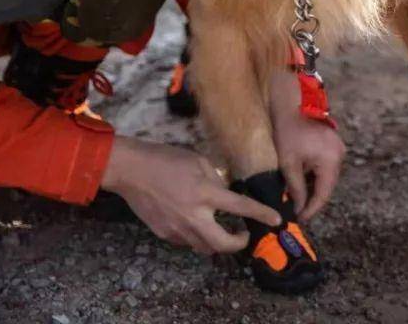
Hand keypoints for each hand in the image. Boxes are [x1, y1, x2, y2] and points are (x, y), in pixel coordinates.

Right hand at [100, 137, 280, 253]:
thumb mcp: (199, 162)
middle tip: (244, 234)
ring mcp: (177, 228)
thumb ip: (216, 180)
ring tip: (221, 228)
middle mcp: (193, 216)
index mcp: (206, 193)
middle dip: (238, 244)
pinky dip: (197, 237)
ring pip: (205, 247)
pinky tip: (196, 224)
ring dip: (217, 242)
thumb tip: (225, 194)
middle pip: (223, 244)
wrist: (131, 170)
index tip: (277, 221)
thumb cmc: (166, 160)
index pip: (241, 207)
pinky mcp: (164, 233)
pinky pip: (187, 242)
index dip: (262, 215)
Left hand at [270, 71, 345, 221]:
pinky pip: (324, 166)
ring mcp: (338, 149)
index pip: (323, 195)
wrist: (292, 102)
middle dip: (310, 199)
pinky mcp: (332, 144)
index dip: (311, 210)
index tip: (298, 220)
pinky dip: (312, 174)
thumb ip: (295, 188)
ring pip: (325, 176)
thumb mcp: (288, 163)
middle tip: (294, 210)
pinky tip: (299, 178)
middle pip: (326, 186)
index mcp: (331, 162)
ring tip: (293, 196)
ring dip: (311, 186)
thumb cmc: (289, 131)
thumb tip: (298, 208)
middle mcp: (340, 156)